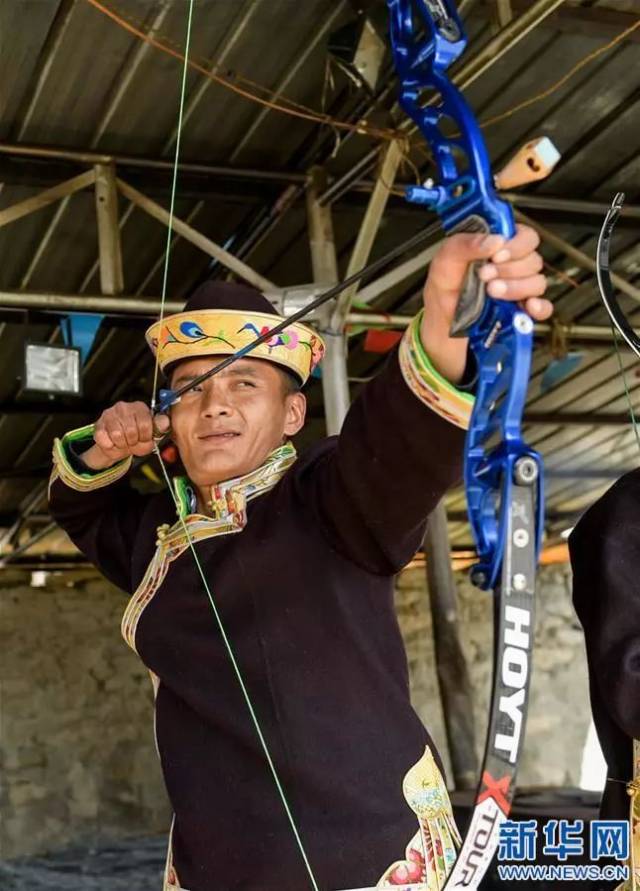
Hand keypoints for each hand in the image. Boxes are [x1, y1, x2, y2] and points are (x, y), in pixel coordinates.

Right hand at [81, 401, 169, 469]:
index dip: (145, 437)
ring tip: (124, 442)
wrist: (119, 446)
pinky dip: (110, 446)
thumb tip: (164, 421)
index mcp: (140, 407)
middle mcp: (124, 407)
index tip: (144, 438)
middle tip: (132, 441)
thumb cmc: (137, 438)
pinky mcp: (98, 424)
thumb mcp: (152, 436)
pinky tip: (113, 442)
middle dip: (133, 442)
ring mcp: (109, 414)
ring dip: (122, 444)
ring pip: (117, 435)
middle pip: (131, 430)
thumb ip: (160, 428)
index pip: (145, 424)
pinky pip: (104, 439)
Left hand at [420, 224, 552, 383]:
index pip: (525, 236)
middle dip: (509, 269)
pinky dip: (539, 308)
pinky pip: (544, 308)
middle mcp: (512, 266)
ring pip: (538, 282)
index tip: (497, 255)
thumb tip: (494, 241)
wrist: (442, 322)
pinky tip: (526, 307)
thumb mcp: (444, 261)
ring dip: (516, 287)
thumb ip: (465, 244)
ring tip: (492, 292)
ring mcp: (519, 288)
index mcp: (498, 247)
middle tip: (485, 276)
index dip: (516, 245)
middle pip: (533, 259)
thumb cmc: (445, 288)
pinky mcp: (521, 310)